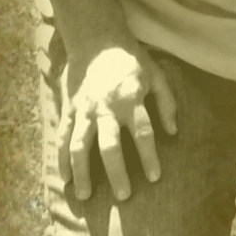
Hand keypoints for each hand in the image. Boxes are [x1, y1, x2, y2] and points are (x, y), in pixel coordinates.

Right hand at [55, 40, 175, 210]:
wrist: (95, 39)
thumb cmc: (130, 59)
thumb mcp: (156, 74)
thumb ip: (167, 102)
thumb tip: (173, 132)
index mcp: (130, 99)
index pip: (143, 133)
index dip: (150, 156)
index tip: (155, 177)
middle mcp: (105, 108)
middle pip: (110, 146)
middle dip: (117, 173)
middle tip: (124, 196)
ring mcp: (84, 110)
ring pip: (80, 147)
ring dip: (82, 172)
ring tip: (85, 196)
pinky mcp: (68, 110)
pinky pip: (63, 138)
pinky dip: (62, 159)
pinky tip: (65, 179)